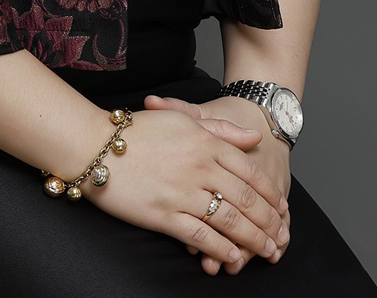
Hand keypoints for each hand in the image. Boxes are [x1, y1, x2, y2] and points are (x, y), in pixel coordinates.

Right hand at [144, 94, 290, 275]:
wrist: (95, 144)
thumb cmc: (137, 130)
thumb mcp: (182, 119)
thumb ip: (220, 129)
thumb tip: (252, 137)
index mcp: (205, 142)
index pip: (250, 170)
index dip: (270, 193)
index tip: (281, 208)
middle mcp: (199, 167)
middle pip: (246, 198)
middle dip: (268, 221)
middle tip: (280, 236)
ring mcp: (183, 192)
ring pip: (229, 220)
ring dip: (252, 239)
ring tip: (266, 251)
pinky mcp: (165, 215)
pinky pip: (201, 236)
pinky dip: (221, 249)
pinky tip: (232, 257)